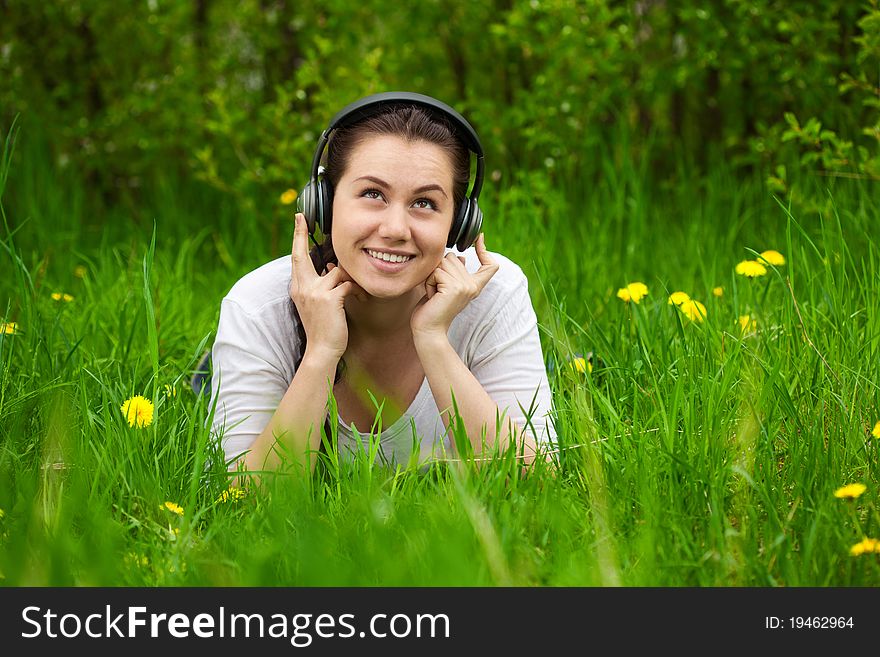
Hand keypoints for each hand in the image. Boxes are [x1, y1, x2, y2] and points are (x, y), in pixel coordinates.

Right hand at [288, 213, 364, 359]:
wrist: (322, 350)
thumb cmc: (324, 328)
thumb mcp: (317, 304)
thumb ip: (321, 285)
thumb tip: (332, 267)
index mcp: (298, 289)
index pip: (295, 259)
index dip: (296, 238)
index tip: (298, 220)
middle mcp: (302, 287)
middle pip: (300, 255)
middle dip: (299, 234)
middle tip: (300, 217)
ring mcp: (314, 292)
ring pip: (338, 271)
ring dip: (351, 279)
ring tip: (358, 291)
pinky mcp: (329, 299)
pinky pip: (348, 283)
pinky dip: (357, 289)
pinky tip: (361, 298)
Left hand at [410, 233, 498, 341]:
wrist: (429, 330)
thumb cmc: (433, 309)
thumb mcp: (446, 287)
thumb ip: (455, 273)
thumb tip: (463, 257)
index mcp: (474, 286)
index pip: (489, 266)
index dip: (485, 250)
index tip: (479, 238)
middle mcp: (473, 285)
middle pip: (453, 257)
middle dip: (439, 270)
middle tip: (437, 290)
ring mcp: (465, 286)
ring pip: (443, 262)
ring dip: (432, 276)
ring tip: (434, 293)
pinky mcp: (454, 288)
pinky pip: (436, 272)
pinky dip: (429, 282)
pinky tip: (431, 296)